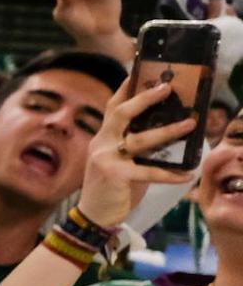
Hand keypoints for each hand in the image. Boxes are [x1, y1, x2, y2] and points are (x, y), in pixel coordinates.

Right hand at [74, 77, 199, 228]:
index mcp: (103, 137)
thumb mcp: (122, 161)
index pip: (113, 106)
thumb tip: (167, 131)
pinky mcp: (115, 175)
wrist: (95, 215)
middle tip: (167, 87)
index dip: (125, 87)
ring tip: (190, 123)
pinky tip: (187, 175)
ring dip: (168, 131)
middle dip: (145, 98)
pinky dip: (170, 174)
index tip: (139, 69)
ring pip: (140, 139)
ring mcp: (106, 158)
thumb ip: (136, 146)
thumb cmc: (113, 187)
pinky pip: (148, 172)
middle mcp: (102, 143)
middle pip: (121, 113)